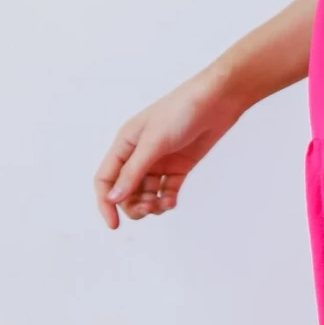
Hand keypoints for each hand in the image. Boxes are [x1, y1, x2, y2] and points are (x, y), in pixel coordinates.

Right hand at [94, 68, 243, 228]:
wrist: (218, 99)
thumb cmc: (181, 111)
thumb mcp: (154, 142)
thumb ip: (134, 172)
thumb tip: (113, 198)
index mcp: (125, 144)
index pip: (105, 179)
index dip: (106, 202)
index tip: (114, 225)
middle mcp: (139, 154)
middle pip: (125, 192)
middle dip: (134, 206)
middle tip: (150, 209)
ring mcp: (159, 161)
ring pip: (146, 194)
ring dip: (152, 205)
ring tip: (165, 204)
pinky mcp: (179, 166)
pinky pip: (166, 190)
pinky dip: (167, 200)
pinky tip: (173, 201)